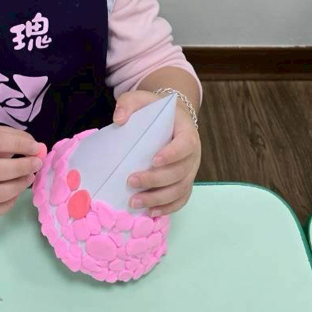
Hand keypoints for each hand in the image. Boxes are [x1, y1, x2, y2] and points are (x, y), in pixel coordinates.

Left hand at [113, 89, 200, 215]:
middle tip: (131, 182)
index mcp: (187, 132)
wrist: (170, 119)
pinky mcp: (185, 182)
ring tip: (135, 202)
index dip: (172, 155)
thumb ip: (128, 104)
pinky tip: (151, 211)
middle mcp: (193, 154)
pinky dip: (168, 208)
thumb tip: (118, 120)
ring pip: (180, 189)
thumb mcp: (141, 99)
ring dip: (158, 199)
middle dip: (155, 180)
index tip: (153, 160)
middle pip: (180, 172)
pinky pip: (181, 199)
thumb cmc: (155, 110)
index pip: (185, 145)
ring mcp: (191, 171)